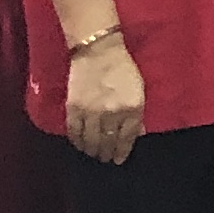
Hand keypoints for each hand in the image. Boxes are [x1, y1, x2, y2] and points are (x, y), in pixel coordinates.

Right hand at [64, 33, 147, 164]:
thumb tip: (137, 133)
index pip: (127, 138)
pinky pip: (74, 131)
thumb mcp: (139, 90)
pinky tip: (79, 145)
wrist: (98, 52)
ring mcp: (91, 112)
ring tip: (94, 154)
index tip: (118, 160)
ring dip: (92, 150)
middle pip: (108, 142)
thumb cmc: (123, 69)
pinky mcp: (74, 108)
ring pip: (91, 140)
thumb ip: (138, 114)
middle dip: (107, 153)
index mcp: (132, 109)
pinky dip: (77, 141)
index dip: (122, 152)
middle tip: (105, 159)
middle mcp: (112, 114)